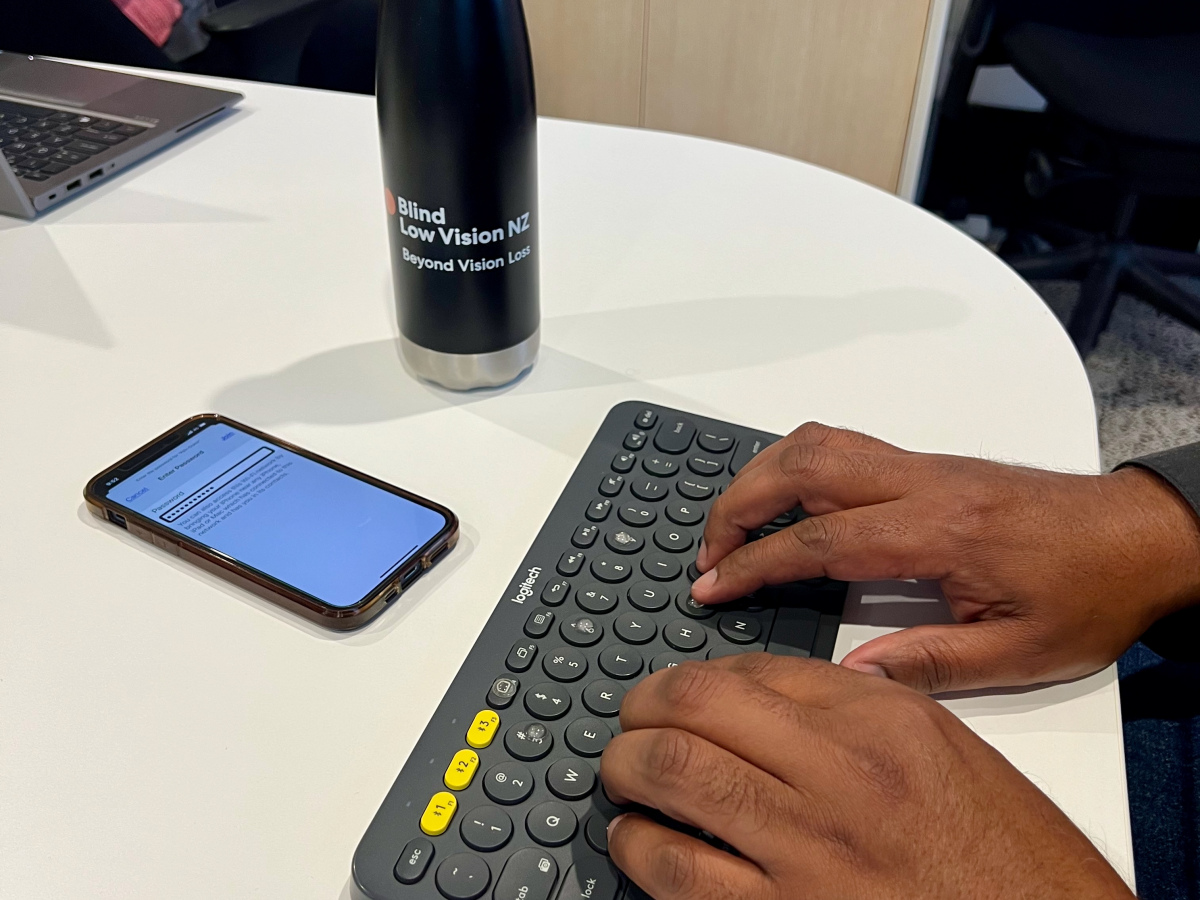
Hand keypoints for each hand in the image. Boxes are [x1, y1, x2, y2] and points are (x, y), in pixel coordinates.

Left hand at [600, 654, 1133, 899]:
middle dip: (641, 709)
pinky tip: (637, 841)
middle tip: (628, 723)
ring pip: (675, 777)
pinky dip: (639, 847)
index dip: (692, 679)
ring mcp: (809, 849)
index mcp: (882, 721)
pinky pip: (679, 872)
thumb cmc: (1008, 858)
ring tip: (620, 774)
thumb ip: (857, 711)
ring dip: (626, 769)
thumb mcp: (943, 752)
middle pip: (698, 707)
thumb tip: (765, 694)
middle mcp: (841, 772)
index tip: (671, 693)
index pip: (752, 671)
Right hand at [691, 423, 1199, 692]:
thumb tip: (851, 674)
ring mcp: (924, 465)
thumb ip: (929, 663)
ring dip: (762, 474)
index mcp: (942, 532)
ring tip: (732, 523)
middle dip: (739, 504)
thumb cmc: (1091, 591)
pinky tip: (785, 500)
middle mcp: (924, 484)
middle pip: (803, 467)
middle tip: (707, 552)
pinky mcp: (928, 463)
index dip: (754, 563)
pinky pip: (843, 444)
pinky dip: (795, 464)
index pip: (821, 540)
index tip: (711, 586)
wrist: (1140, 537)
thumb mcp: (1019, 652)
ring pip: (819, 441)